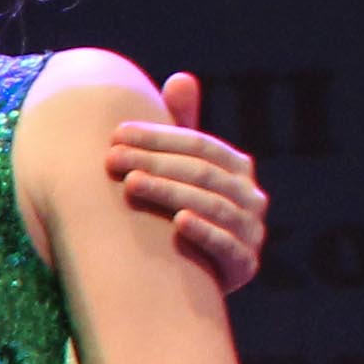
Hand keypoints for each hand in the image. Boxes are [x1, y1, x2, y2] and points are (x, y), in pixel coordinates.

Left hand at [112, 73, 267, 294]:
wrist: (184, 284)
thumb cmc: (176, 214)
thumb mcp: (180, 172)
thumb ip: (181, 130)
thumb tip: (181, 78)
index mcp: (236, 170)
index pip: (200, 145)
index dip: (159, 137)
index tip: (116, 135)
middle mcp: (250, 198)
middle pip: (204, 173)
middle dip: (156, 162)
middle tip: (112, 159)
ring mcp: (251, 232)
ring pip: (215, 206)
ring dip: (172, 192)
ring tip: (132, 184)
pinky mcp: (244, 267)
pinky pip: (229, 247)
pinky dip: (205, 233)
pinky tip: (177, 222)